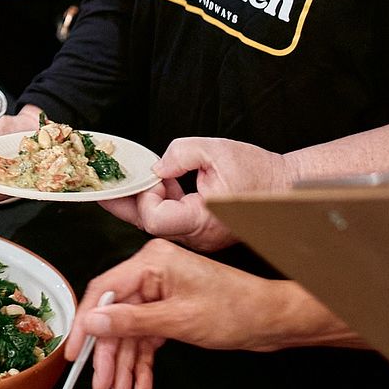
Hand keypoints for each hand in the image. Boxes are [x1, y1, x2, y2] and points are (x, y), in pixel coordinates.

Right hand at [65, 240, 317, 388]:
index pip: (104, 291)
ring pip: (132, 333)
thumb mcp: (178, 319)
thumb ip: (131, 322)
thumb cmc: (235, 310)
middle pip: (117, 318)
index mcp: (151, 262)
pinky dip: (144, 361)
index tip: (75, 353)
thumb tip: (92, 321)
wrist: (273, 321)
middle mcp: (152, 273)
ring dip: (126, 366)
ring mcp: (162, 292)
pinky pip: (148, 337)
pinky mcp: (171, 310)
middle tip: (103, 387)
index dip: (86, 324)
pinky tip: (140, 385)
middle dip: (111, 356)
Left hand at [103, 136, 295, 251]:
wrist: (282, 187)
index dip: (146, 198)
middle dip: (127, 201)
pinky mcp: (199, 233)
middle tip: (106, 185)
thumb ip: (180, 153)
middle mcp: (198, 236)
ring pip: (157, 223)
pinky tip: (163, 184)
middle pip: (148, 224)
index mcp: (202, 220)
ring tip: (139, 177)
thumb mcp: (215, 149)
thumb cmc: (257, 171)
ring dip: (145, 199)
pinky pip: (170, 221)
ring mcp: (198, 238)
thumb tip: (155, 167)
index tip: (152, 178)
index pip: (154, 220)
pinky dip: (161, 202)